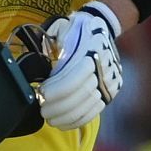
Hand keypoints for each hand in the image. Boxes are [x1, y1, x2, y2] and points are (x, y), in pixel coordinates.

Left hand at [38, 3, 123, 129]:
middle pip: (81, 94)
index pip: (75, 77)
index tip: (42, 93)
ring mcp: (110, 82)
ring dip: (66, 116)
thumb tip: (39, 65)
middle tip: (42, 110)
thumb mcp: (65, 28)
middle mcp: (104, 68)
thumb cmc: (79, 29)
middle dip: (59, 106)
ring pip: (88, 105)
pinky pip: (95, 111)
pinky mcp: (111, 93)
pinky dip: (78, 120)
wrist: (105, 27)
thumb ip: (53, 45)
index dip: (57, 89)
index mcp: (93, 51)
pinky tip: (63, 123)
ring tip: (49, 119)